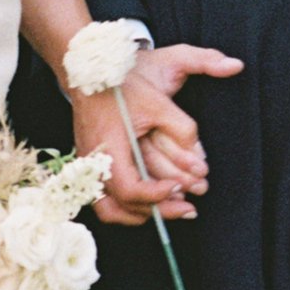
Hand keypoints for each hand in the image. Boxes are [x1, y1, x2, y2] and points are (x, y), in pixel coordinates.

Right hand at [73, 43, 243, 226]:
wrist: (90, 75)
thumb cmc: (120, 87)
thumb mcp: (157, 102)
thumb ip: (182, 129)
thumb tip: (200, 158)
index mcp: (109, 151)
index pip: (130, 189)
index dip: (156, 195)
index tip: (178, 188)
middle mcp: (94, 165)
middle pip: (122, 205)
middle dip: (158, 210)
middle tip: (188, 209)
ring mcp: (90, 168)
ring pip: (110, 209)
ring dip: (140, 214)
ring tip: (168, 210)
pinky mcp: (91, 167)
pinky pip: (106, 198)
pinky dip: (127, 206)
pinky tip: (149, 202)